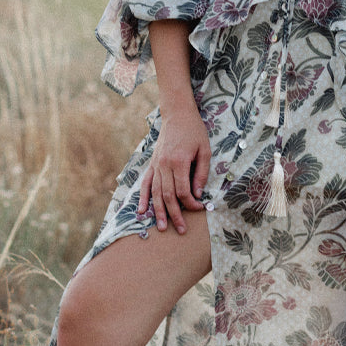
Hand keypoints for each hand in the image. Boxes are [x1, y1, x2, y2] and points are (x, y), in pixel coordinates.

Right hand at [137, 104, 210, 233]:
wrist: (177, 114)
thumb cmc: (194, 131)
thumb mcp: (204, 150)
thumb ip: (201, 173)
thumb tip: (197, 194)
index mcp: (178, 162)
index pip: (183, 191)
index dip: (191, 203)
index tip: (200, 208)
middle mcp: (164, 165)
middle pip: (167, 196)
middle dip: (175, 215)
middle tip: (181, 230)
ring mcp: (155, 164)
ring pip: (155, 193)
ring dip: (158, 211)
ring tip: (161, 227)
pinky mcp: (152, 163)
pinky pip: (145, 183)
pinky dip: (143, 198)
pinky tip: (141, 211)